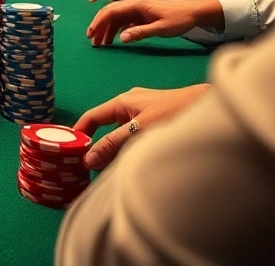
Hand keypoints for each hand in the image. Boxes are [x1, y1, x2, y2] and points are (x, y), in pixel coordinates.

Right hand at [73, 84, 209, 168]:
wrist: (206, 105)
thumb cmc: (173, 112)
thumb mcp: (138, 130)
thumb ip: (113, 144)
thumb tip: (88, 159)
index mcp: (121, 103)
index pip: (91, 117)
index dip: (78, 132)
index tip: (67, 150)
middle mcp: (128, 105)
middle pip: (104, 127)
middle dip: (95, 145)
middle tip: (86, 167)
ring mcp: (141, 113)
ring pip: (119, 133)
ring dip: (112, 149)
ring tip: (105, 171)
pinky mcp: (153, 121)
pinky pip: (131, 136)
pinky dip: (126, 148)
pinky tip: (127, 162)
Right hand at [86, 0, 201, 45]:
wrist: (193, 12)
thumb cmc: (178, 19)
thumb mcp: (160, 28)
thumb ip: (141, 32)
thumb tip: (122, 38)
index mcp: (136, 4)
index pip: (111, 11)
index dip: (98, 22)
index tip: (91, 34)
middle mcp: (134, 3)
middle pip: (110, 13)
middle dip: (99, 26)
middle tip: (92, 41)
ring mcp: (137, 8)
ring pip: (116, 18)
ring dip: (107, 29)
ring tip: (100, 43)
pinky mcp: (141, 13)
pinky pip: (124, 20)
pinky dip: (117, 29)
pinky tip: (113, 39)